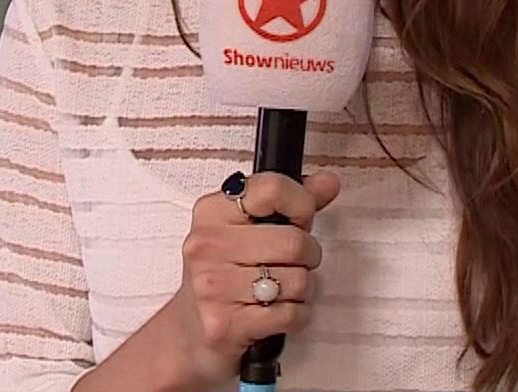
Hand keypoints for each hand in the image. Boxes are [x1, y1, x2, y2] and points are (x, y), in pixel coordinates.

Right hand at [161, 171, 340, 389]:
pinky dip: (296, 315)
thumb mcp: (246, 231)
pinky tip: (277, 311)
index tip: (299, 219)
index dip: (301, 204)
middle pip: (295, 241)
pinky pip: (292, 313)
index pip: (273, 188)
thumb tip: (328, 183)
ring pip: (298, 280)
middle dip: (308, 256)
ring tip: (281, 289)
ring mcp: (214, 286)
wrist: (189, 334)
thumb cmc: (223, 277)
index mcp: (212, 212)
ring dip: (302, 289)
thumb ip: (289, 204)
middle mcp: (208, 245)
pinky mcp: (226, 324)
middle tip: (293, 263)